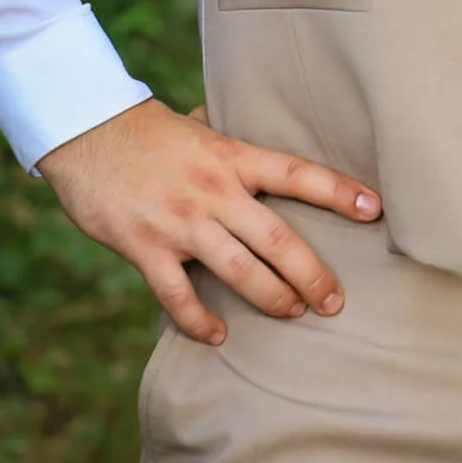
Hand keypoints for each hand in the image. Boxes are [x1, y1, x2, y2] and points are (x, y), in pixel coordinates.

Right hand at [37, 98, 381, 344]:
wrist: (86, 131)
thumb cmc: (147, 131)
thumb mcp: (198, 126)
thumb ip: (228, 143)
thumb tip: (254, 138)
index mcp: (233, 157)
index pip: (297, 173)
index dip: (338, 192)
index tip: (375, 208)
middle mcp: (214, 191)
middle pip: (277, 238)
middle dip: (312, 274)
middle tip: (336, 302)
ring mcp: (181, 221)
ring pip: (239, 271)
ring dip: (271, 298)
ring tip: (295, 314)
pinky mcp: (145, 247)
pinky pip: (178, 295)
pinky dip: (198, 319)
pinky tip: (217, 336)